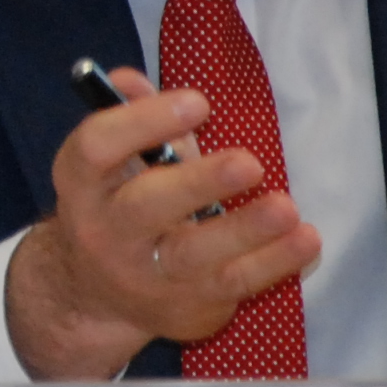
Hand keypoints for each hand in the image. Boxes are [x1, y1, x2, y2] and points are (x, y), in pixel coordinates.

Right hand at [5, 67, 318, 381]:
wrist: (94, 295)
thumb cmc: (117, 205)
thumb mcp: (113, 161)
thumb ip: (132, 117)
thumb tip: (132, 81)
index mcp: (82, 182)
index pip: (97, 147)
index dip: (143, 122)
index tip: (198, 103)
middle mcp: (105, 231)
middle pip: (146, 206)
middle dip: (199, 183)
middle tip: (248, 164)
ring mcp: (145, 274)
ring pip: (193, 254)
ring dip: (244, 230)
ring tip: (285, 209)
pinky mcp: (185, 305)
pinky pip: (233, 283)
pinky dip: (274, 262)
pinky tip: (305, 239)